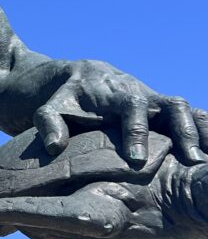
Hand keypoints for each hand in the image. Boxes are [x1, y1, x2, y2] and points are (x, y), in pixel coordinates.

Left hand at [34, 60, 207, 164]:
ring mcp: (152, 100)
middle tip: (193, 161)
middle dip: (182, 132)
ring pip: (183, 110)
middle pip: (169, 105)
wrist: (71, 78)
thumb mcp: (46, 107)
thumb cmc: (57, 98)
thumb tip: (55, 146)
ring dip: (200, 131)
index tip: (137, 159)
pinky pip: (186, 117)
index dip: (136, 131)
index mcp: (111, 91)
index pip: (130, 107)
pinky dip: (203, 128)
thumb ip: (48, 123)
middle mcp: (138, 92)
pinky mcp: (159, 111)